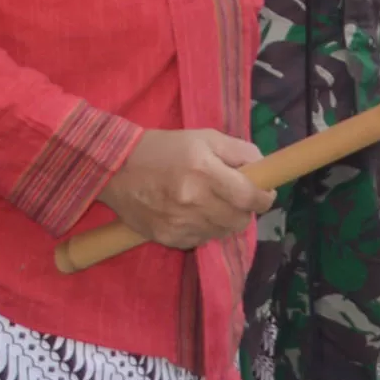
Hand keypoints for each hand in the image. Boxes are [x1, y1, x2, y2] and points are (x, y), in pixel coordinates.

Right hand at [91, 128, 267, 250]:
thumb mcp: (205, 138)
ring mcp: (178, 223)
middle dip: (246, 210)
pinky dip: (205, 230)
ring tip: (214, 205)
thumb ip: (240, 151)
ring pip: (222, 233)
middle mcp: (193, 200)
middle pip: (239, 220)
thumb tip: (264, 168)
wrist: (114, 168)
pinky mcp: (166, 238)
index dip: (264, 198)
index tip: (265, 193)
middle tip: (238, 198)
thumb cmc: (164, 148)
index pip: (249, 197)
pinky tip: (194, 215)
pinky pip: (200, 241)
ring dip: (225, 221)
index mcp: (204, 171)